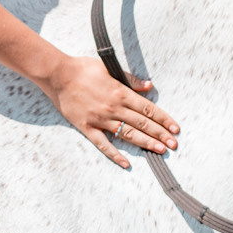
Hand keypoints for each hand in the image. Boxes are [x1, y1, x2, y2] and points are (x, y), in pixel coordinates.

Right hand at [40, 55, 181, 168]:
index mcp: (121, 92)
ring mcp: (100, 119)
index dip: (163, 119)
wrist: (58, 75)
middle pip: (142, 123)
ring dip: (145, 143)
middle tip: (174, 144)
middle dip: (160, 134)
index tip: (175, 128)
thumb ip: (130, 79)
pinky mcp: (87, 127)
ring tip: (160, 151)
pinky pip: (103, 144)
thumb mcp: (109, 68)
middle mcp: (114, 108)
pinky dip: (115, 154)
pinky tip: (126, 163)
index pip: (148, 109)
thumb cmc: (83, 68)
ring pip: (127, 134)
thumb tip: (149, 86)